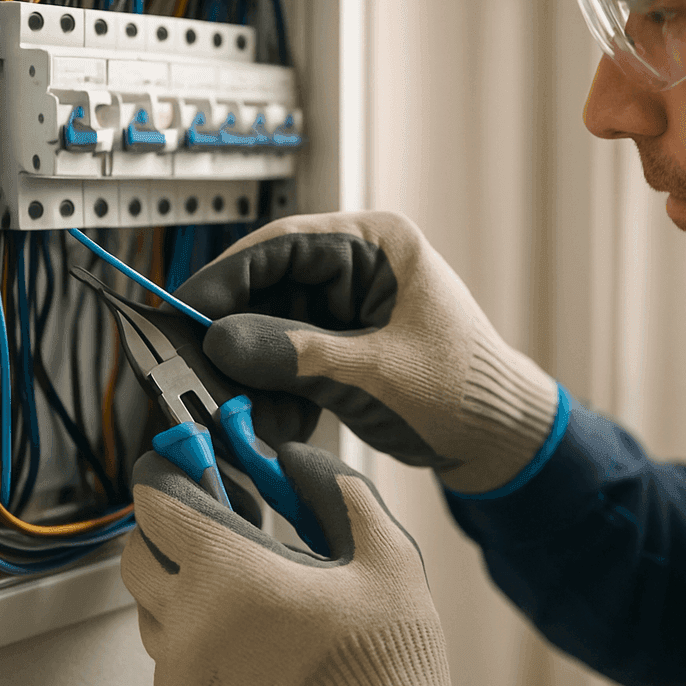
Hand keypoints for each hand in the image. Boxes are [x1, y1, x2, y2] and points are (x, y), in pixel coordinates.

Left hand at [122, 442, 468, 685]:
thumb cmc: (386, 669)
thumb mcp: (385, 557)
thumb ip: (334, 489)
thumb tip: (294, 459)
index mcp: (233, 579)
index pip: (157, 501)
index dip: (167, 469)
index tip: (181, 457)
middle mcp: (192, 630)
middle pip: (138, 552)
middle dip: (169, 527)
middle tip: (216, 519)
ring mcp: (184, 679)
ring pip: (149, 608)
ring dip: (180, 583)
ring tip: (243, 582)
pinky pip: (168, 658)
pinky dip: (192, 634)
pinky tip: (245, 630)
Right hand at [174, 211, 558, 494]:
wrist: (502, 441)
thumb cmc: (465, 391)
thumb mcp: (376, 373)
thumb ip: (297, 355)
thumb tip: (220, 340)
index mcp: (378, 246)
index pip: (283, 244)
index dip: (227, 276)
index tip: (183, 310)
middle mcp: (358, 269)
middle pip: (271, 288)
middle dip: (237, 336)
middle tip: (194, 368)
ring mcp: (349, 310)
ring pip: (275, 329)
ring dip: (255, 373)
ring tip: (236, 409)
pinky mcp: (344, 348)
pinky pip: (292, 361)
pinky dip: (276, 392)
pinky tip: (270, 423)